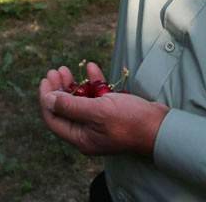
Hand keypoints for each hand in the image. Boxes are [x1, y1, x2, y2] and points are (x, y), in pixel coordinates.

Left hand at [37, 61, 168, 157]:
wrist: (160, 126)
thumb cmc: (129, 121)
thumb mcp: (97, 111)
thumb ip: (70, 107)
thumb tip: (48, 100)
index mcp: (80, 138)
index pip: (54, 119)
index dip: (46, 99)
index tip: (46, 79)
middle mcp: (87, 132)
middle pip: (65, 109)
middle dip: (58, 89)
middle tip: (55, 70)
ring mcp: (99, 123)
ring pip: (79, 102)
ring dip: (72, 84)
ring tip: (66, 68)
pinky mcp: (111, 114)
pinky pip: (96, 97)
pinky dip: (92, 83)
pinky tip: (91, 67)